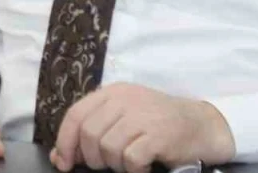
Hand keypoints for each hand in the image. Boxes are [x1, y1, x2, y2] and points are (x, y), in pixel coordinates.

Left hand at [50, 83, 234, 172]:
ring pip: (108, 148)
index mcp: (112, 92)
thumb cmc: (156, 123)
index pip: (75, 114)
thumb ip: (92, 131)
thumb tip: (58, 155)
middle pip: (89, 134)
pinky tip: (145, 165)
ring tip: (130, 162)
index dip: (64, 142)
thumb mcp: (121, 118)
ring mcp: (142, 115)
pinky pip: (131, 158)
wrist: (199, 124)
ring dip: (115, 164)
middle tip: (108, 164)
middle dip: (92, 158)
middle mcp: (125, 99)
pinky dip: (134, 169)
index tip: (64, 162)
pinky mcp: (158, 134)